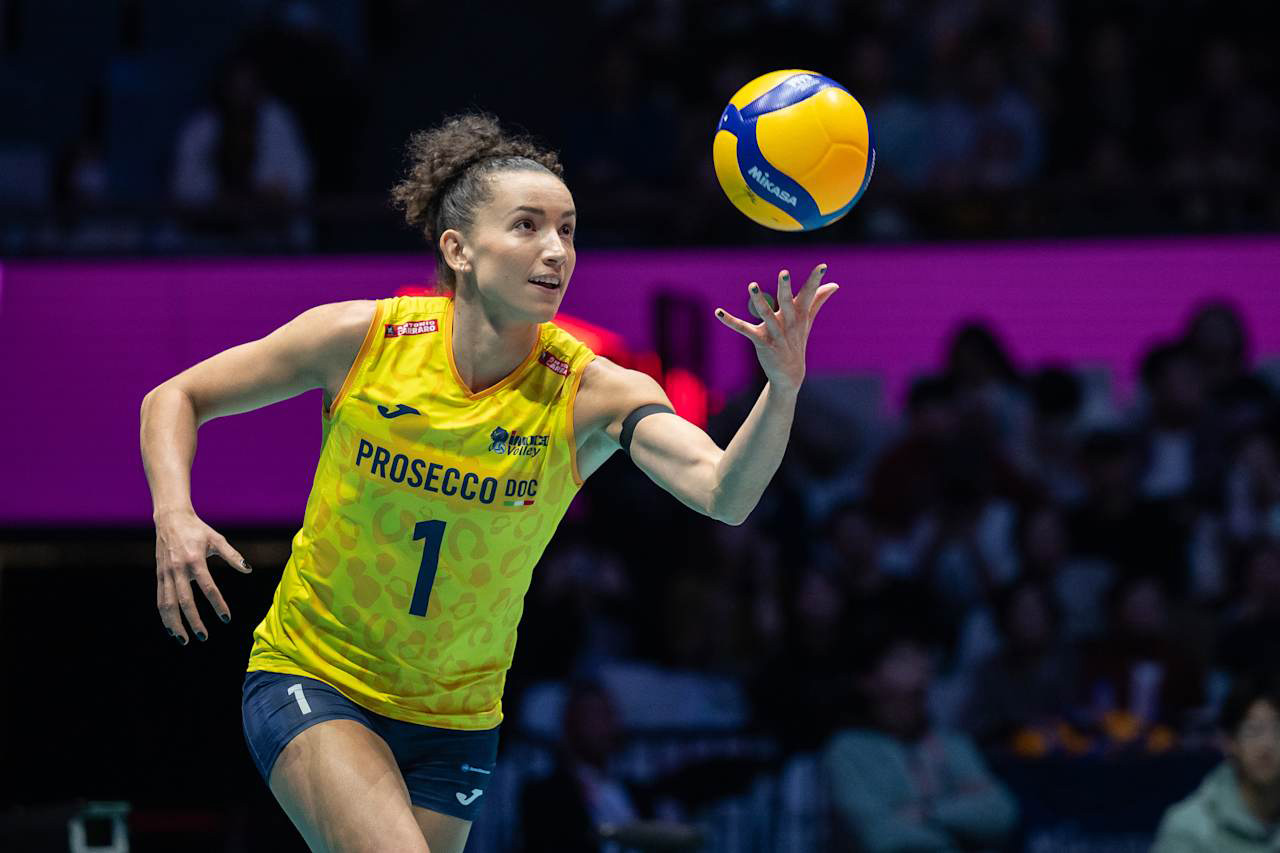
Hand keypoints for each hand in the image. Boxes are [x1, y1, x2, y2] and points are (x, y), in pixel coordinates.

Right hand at [154, 508, 250, 644]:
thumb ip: (232, 556)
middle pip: (185, 601)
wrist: (170, 519)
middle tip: (204, 637)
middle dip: (194, 621)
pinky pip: (160, 599)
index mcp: (195, 560)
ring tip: (184, 640)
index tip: (226, 618)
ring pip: (168, 604)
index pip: (208, 587)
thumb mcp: (217, 539)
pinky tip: (172, 628)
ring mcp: (166, 573)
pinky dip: (165, 615)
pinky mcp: (159, 575)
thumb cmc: (197, 530)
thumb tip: (248, 570)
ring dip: (175, 624)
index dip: (218, 604)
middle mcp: (178, 569)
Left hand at [715, 263, 838, 394]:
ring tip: (752, 286)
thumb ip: (818, 300)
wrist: (790, 373)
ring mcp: (775, 333)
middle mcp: (788, 322)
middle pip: (787, 302)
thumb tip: (834, 285)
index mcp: (800, 315)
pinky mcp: (761, 341)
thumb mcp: (808, 320)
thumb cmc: (798, 341)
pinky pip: (744, 329)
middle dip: (785, 288)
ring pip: (766, 314)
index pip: (809, 294)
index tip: (823, 266)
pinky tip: (717, 312)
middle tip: (784, 273)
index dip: (815, 280)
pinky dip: (730, 321)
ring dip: (759, 301)